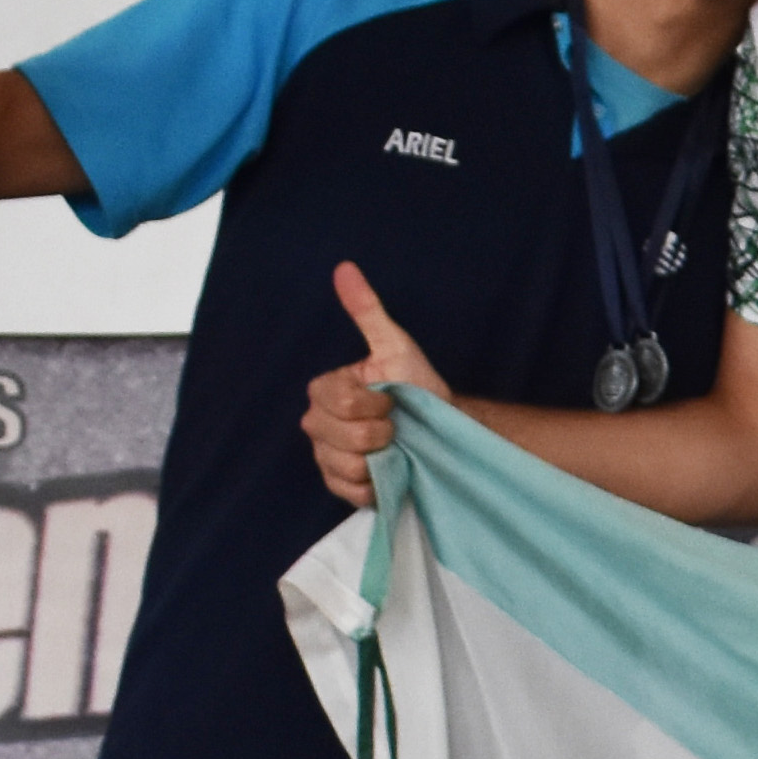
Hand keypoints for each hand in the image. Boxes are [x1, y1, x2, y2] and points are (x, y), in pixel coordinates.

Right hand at [306, 262, 445, 509]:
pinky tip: (388, 469)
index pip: (340, 402)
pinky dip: (374, 484)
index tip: (392, 398)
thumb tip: (345, 269)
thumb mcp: (395, 345)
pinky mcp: (338, 485)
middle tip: (396, 425)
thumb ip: (367, 310)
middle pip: (341, 435)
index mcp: (326, 390)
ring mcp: (325, 456)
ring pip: (344, 464)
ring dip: (378, 458)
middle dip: (379, 431)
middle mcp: (317, 424)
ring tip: (393, 447)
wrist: (440, 430)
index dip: (374, 403)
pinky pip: (349, 490)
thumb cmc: (417, 387)